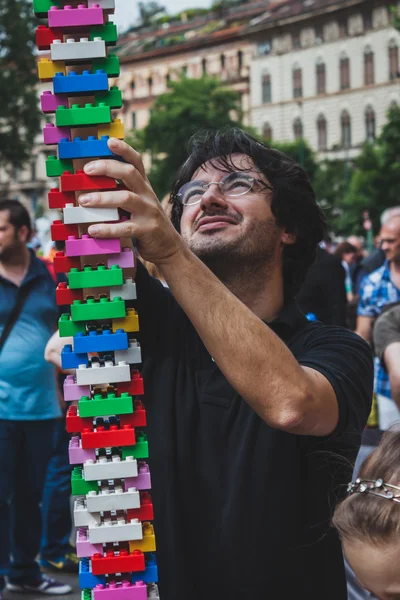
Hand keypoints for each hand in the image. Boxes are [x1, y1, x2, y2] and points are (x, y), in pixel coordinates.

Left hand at [79, 138, 183, 264]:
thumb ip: (121, 193)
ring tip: (84, 201)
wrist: (169, 247)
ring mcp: (149, 212)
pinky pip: (125, 227)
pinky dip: (107, 229)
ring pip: (126, 198)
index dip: (124, 150)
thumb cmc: (146, 223)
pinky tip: (93, 230)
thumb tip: (90, 186)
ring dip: (102, 198)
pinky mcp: (147, 230)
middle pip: (130, 173)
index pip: (136, 162)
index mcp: (144, 186)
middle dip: (107, 168)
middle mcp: (147, 195)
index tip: (109, 141)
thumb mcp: (138, 204)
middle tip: (86, 170)